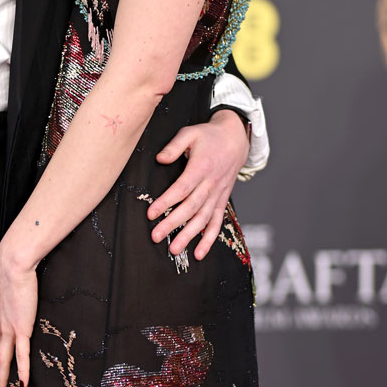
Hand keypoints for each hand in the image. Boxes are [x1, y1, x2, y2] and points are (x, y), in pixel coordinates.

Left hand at [0, 242, 37, 386]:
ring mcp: (7, 328)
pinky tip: (23, 383)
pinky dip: (22, 370)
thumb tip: (11, 300)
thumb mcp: (3, 287)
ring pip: (3, 359)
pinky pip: (21, 354)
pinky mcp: (20, 328)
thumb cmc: (10, 270)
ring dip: (3, 377)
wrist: (13, 264)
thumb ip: (5, 298)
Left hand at [148, 112, 248, 260]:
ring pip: (204, 219)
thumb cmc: (208, 136)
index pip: (182, 188)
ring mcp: (218, 194)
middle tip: (156, 236)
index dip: (166, 202)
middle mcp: (211, 184)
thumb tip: (160, 159)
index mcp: (201, 167)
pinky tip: (199, 253)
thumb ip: (174, 146)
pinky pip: (217, 223)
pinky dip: (209, 239)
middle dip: (173, 224)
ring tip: (175, 249)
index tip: (150, 213)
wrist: (235, 140)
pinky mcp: (222, 200)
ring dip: (189, 236)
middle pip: (191, 207)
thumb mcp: (190, 133)